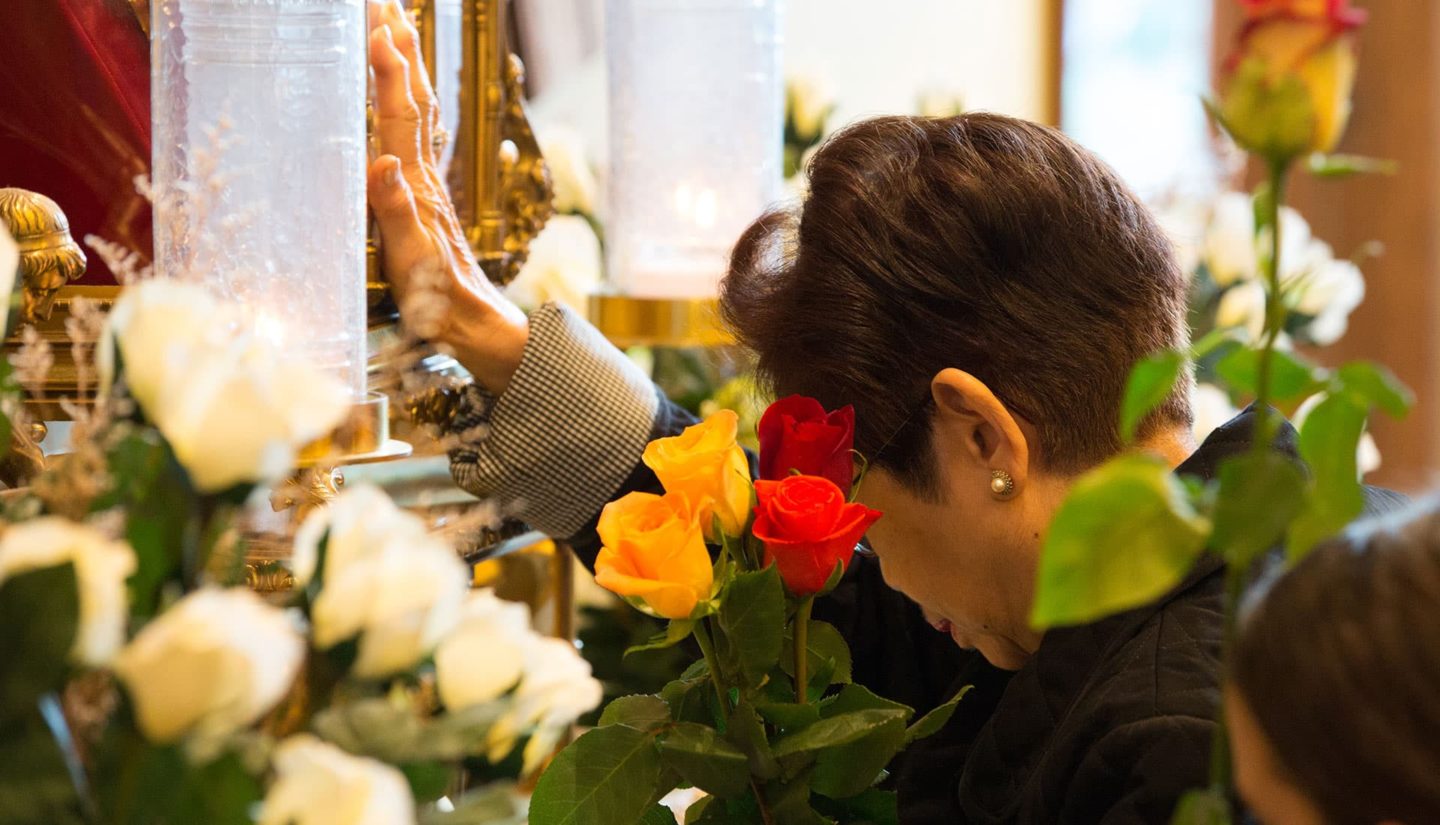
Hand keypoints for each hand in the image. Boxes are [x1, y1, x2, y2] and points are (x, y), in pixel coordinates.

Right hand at [365, 0, 527, 393]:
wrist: (474, 326)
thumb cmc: (441, 301)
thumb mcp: (414, 262)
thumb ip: (398, 213)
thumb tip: (384, 163)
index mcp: (416, 186)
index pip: (400, 117)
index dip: (389, 74)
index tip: (379, 29)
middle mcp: (422, 176)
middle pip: (412, 101)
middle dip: (399, 50)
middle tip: (384, 3)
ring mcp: (425, 184)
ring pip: (417, 112)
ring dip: (406, 67)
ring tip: (395, 26)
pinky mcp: (424, 198)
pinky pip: (416, 136)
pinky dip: (408, 103)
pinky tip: (406, 94)